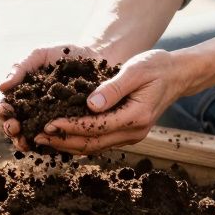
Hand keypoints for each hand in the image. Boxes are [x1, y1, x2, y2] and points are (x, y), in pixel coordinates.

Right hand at [0, 43, 105, 152]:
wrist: (95, 55)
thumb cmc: (64, 54)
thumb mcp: (40, 55)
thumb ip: (21, 68)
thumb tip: (1, 87)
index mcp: (24, 94)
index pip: (7, 107)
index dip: (3, 110)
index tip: (6, 109)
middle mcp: (34, 110)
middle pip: (15, 126)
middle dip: (11, 129)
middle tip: (14, 127)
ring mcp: (51, 120)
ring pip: (32, 136)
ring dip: (24, 141)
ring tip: (25, 140)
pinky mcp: (68, 127)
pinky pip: (57, 139)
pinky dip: (49, 144)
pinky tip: (47, 143)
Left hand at [34, 49, 190, 154]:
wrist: (177, 75)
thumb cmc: (155, 67)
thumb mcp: (135, 70)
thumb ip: (113, 88)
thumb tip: (90, 105)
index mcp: (136, 117)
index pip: (96, 127)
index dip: (70, 127)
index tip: (48, 123)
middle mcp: (134, 132)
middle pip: (93, 143)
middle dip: (63, 141)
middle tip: (37, 136)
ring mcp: (131, 136)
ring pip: (95, 146)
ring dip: (68, 144)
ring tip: (43, 138)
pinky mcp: (127, 133)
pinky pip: (100, 141)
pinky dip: (79, 140)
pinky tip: (61, 136)